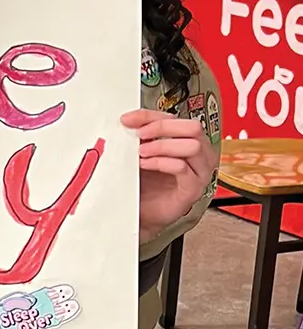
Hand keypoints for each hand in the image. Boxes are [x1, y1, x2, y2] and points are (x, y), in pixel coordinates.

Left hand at [121, 108, 217, 245]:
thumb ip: (141, 136)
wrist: (142, 212)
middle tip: (140, 135)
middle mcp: (200, 154)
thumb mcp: (142, 152)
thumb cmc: (146, 183)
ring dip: (163, 145)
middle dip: (162, 127)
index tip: (128, 119)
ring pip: (192, 146)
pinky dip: (161, 162)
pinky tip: (146, 165)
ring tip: (141, 153)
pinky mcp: (193, 189)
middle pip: (193, 127)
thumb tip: (129, 120)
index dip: (151, 116)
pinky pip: (182, 168)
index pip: (176, 117)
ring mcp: (200, 172)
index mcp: (189, 141)